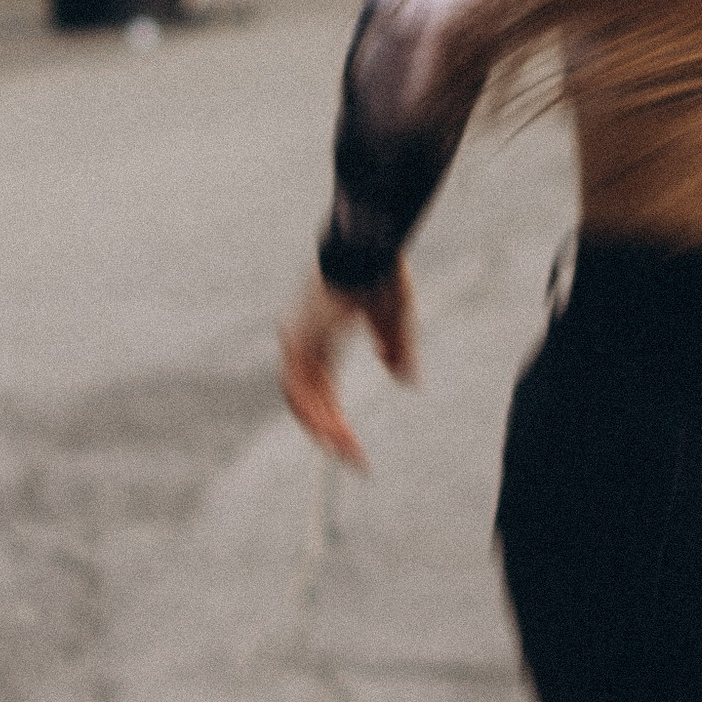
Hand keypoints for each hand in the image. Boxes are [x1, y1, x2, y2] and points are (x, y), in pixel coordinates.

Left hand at [279, 264, 416, 470]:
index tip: (353, 443)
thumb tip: (402, 379)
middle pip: (308, 397)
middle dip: (329, 430)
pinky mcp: (300, 338)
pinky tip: (332, 433)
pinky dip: (315, 413)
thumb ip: (397, 350)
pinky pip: (300, 387)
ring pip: (300, 397)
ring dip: (323, 428)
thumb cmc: (381, 273)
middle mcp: (305, 341)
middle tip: (351, 457)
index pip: (321, 388)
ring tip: (344, 452)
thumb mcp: (396, 320)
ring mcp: (299, 339)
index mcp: (324, 338)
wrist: (371, 245)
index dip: (334, 416)